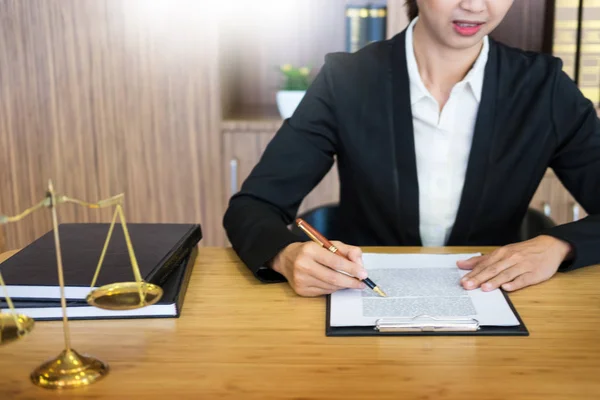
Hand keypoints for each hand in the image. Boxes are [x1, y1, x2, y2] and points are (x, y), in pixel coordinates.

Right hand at [271, 241, 367, 296]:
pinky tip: (335, 284)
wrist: (286, 258)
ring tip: (349, 282)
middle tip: (362, 283)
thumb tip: (359, 265)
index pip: (335, 262)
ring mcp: (301, 279)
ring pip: (330, 287)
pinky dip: (333, 289)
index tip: (363, 274)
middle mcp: (303, 265)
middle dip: (351, 282)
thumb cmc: (310, 250)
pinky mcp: (301, 290)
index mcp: (310, 250)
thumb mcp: (329, 244)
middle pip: (333, 278)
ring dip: (343, 285)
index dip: (352, 269)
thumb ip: (347, 251)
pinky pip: (324, 292)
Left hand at [457, 235, 572, 291]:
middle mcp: (511, 258)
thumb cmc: (522, 251)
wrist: (549, 246)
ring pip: (507, 274)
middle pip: (493, 269)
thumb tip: (461, 264)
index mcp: (502, 253)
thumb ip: (481, 260)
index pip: (484, 264)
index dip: (473, 273)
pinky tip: (507, 288)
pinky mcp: (534, 273)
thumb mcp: (502, 252)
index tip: (462, 281)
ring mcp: (523, 266)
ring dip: (495, 281)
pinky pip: (523, 279)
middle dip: (479, 278)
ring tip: (484, 288)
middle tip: (468, 285)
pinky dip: (515, 283)